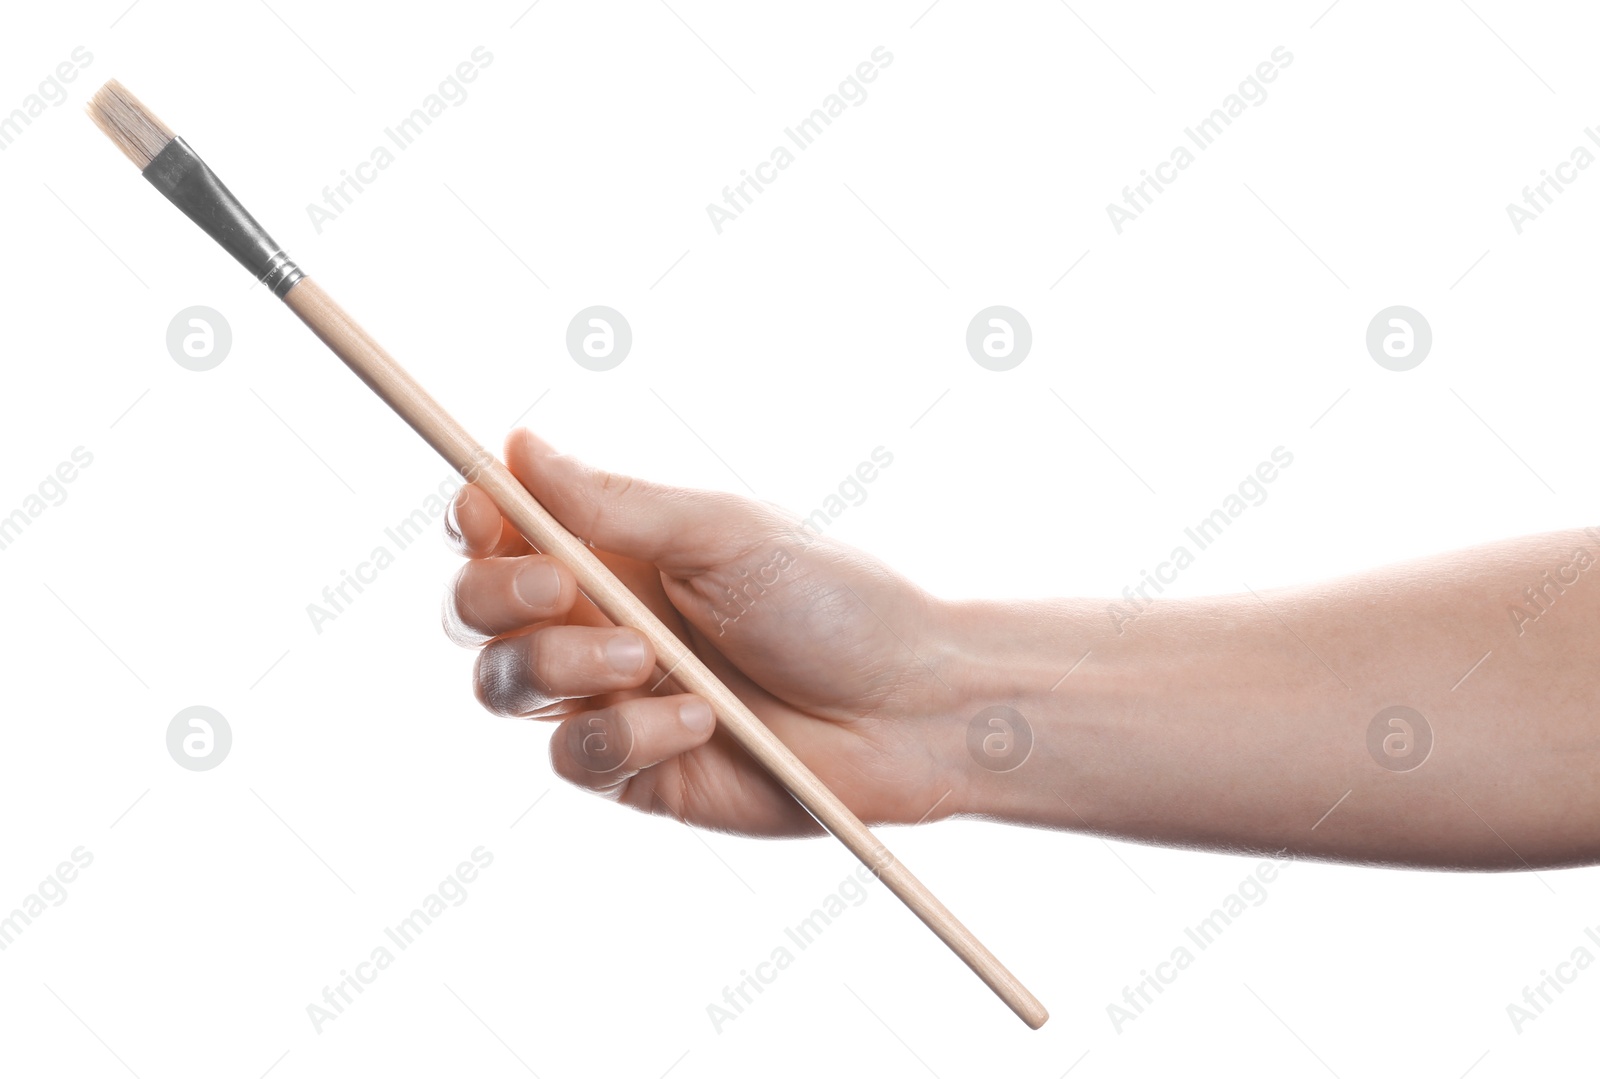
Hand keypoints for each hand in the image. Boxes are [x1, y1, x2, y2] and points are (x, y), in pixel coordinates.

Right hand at [442, 429, 966, 835]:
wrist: (908, 709)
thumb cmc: (834, 603)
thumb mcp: (724, 534)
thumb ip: (615, 502)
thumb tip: (515, 444)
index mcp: (615, 548)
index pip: (501, 529)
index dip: (475, 518)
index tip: (488, 512)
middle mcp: (597, 619)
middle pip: (475, 610)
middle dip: (498, 595)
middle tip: (563, 588)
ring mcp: (609, 698)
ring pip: (504, 685)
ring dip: (561, 666)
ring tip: (647, 658)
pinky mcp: (635, 771)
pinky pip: (573, 758)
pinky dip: (624, 735)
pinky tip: (698, 720)